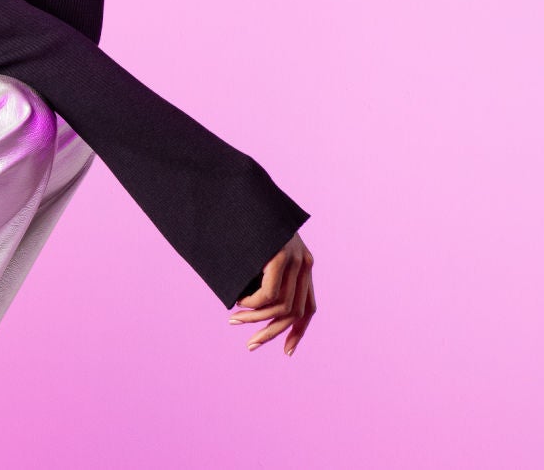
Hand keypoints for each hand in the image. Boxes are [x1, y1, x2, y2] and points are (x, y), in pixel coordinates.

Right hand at [229, 230, 315, 355]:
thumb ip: (262, 277)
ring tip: (234, 319)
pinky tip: (238, 301)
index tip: (287, 351)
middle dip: (271, 333)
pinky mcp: (281, 255)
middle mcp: (304, 262)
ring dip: (255, 319)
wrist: (236, 191)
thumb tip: (255, 308)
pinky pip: (269, 295)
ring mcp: (294, 258)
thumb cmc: (239, 224)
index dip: (299, 332)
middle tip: (250, 346)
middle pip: (295, 312)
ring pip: (281, 307)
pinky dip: (252, 304)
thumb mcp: (256, 256)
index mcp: (303, 263)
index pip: (309, 307)